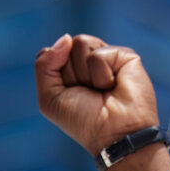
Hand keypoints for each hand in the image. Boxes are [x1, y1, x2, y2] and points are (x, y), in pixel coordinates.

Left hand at [34, 33, 159, 158]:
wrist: (112, 133)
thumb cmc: (82, 120)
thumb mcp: (49, 98)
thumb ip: (44, 65)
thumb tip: (66, 38)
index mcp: (70, 69)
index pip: (51, 53)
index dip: (55, 74)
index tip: (69, 94)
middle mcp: (88, 60)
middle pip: (66, 46)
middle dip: (71, 74)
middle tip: (87, 92)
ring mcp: (107, 56)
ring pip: (80, 43)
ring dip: (84, 73)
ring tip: (100, 89)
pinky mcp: (124, 55)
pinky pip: (98, 54)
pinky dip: (101, 74)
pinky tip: (112, 85)